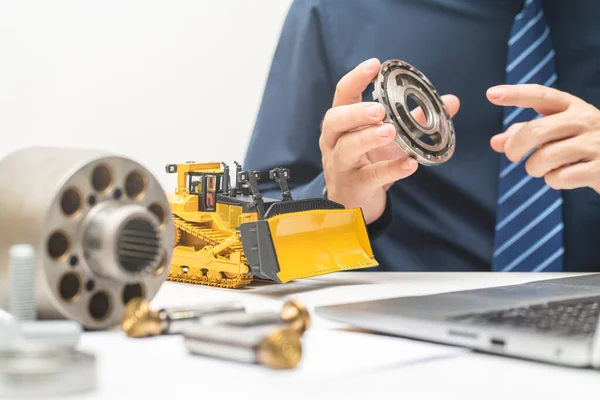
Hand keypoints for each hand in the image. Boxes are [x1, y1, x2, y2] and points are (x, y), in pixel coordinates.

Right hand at [320, 58, 460, 223]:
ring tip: (391, 132)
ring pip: (347, 148)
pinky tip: (410, 163)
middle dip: (356, 113)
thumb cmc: (368, 162)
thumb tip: (451, 101)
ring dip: (368, 138)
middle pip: (335, 120)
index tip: (374, 65)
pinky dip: (391, 169)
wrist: (355, 202)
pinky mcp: (355, 185)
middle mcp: (335, 141)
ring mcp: (341, 164)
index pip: (342, 95)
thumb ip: (416, 118)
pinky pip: (371, 176)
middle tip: (379, 109)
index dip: (355, 79)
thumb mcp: (390, 138)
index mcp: (343, 123)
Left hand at [488, 84, 599, 192]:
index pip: (541, 96)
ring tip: (543, 169)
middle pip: (535, 131)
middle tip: (512, 156)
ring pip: (544, 157)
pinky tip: (565, 177)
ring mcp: (597, 143)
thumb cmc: (585, 148)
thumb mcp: (559, 135)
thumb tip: (496, 142)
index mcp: (574, 107)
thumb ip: (527, 135)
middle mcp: (587, 119)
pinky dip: (553, 181)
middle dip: (515, 147)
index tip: (491, 94)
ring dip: (534, 168)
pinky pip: (560, 177)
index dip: (516, 94)